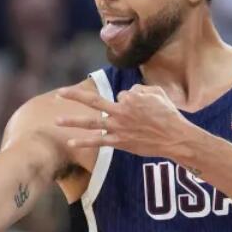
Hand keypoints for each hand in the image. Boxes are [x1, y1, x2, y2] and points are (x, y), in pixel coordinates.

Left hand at [55, 84, 194, 157]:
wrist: (175, 137)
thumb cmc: (169, 115)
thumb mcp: (158, 93)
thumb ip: (141, 89)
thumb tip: (129, 92)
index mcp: (130, 97)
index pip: (120, 95)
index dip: (128, 101)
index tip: (140, 109)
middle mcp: (120, 111)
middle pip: (93, 101)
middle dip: (74, 96)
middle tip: (59, 93)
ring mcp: (118, 127)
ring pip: (91, 122)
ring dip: (72, 121)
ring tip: (56, 120)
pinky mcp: (119, 142)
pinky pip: (98, 142)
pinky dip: (84, 142)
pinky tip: (70, 143)